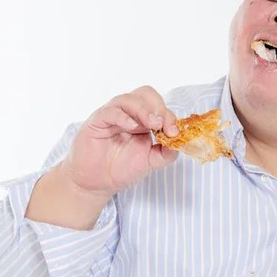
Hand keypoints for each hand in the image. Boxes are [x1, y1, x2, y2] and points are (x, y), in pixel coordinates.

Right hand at [56, 86, 180, 198]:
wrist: (95, 183)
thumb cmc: (119, 170)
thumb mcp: (149, 162)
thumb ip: (165, 153)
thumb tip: (181, 143)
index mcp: (142, 120)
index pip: (158, 106)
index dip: (169, 116)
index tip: (174, 133)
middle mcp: (128, 114)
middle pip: (145, 93)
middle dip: (157, 107)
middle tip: (161, 125)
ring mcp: (112, 116)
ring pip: (128, 99)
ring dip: (143, 109)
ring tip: (150, 124)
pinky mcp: (97, 121)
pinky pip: (110, 111)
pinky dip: (123, 116)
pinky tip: (131, 127)